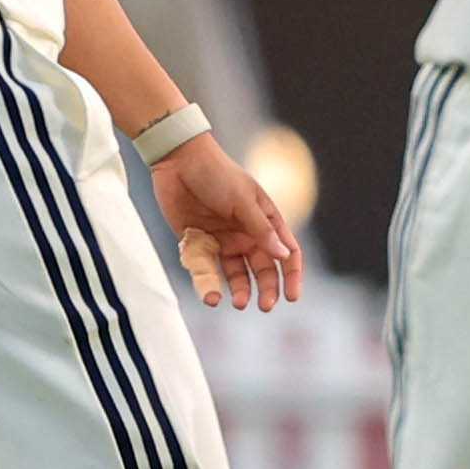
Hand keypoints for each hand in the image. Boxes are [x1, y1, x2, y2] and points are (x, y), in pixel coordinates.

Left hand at [152, 131, 300, 311]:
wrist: (177, 161)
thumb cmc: (217, 174)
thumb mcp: (243, 201)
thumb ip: (262, 230)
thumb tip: (284, 256)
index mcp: (265, 220)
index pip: (287, 252)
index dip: (292, 275)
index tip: (291, 296)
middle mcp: (247, 234)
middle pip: (263, 269)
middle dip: (267, 289)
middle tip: (264, 306)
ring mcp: (224, 241)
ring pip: (237, 275)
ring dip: (241, 291)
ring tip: (240, 303)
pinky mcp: (199, 245)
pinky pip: (208, 271)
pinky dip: (210, 285)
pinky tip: (212, 296)